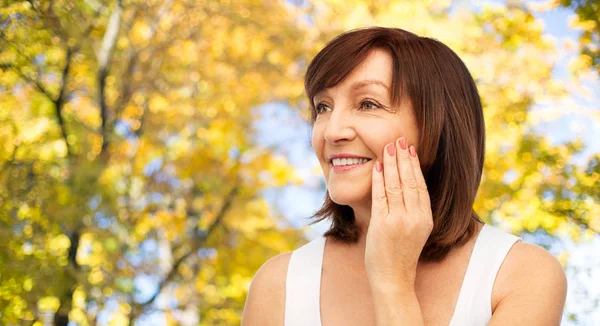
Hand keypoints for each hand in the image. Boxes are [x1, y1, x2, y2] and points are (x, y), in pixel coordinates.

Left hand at [365, 136, 432, 290]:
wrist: (393, 279)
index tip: (410, 149)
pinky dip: (379, 179)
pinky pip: (380, 196)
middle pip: (409, 181)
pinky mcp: (383, 224)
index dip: (415, 165)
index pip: (420, 185)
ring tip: (388, 147)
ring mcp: (399, 221)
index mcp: (425, 219)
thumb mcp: (415, 231)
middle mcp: (415, 218)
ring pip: (396, 185)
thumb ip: (413, 210)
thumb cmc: (400, 255)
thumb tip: (406, 186)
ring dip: (391, 163)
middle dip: (403, 158)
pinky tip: (378, 167)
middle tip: (399, 139)